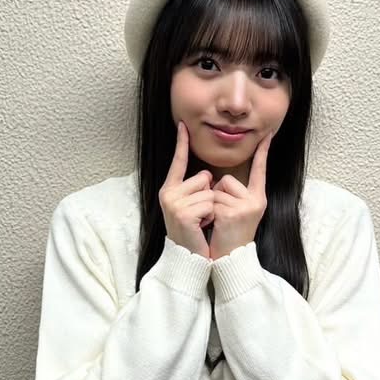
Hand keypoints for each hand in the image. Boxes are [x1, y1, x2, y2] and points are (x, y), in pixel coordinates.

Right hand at [159, 122, 214, 258]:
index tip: (183, 124)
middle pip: (204, 177)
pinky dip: (211, 216)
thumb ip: (195, 188)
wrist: (187, 256)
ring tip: (201, 222)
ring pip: (209, 192)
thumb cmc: (193, 230)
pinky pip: (209, 205)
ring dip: (211, 208)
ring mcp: (174, 204)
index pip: (179, 161)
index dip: (181, 142)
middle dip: (209, 195)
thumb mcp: (191, 206)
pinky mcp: (183, 214)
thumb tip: (208, 175)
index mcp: (169, 189)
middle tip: (200, 214)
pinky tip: (201, 227)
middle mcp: (168, 193)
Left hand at [208, 132, 272, 259]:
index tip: (267, 134)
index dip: (263, 152)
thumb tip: (215, 178)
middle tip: (222, 216)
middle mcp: (255, 201)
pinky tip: (216, 225)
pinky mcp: (232, 214)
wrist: (231, 258)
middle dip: (217, 194)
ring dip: (211, 204)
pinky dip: (208, 212)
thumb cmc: (230, 235)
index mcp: (258, 198)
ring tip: (219, 222)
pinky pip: (211, 201)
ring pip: (216, 190)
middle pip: (227, 180)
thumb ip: (234, 194)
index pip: (260, 170)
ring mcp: (245, 207)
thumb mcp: (238, 211)